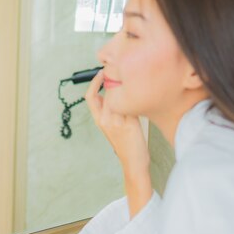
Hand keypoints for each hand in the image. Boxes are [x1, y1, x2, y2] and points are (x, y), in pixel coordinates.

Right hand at [85, 70, 151, 216]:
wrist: (133, 162)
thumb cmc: (126, 145)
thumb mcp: (113, 127)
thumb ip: (111, 112)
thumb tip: (115, 95)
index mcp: (99, 120)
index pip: (90, 97)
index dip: (94, 83)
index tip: (101, 73)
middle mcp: (105, 120)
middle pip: (103, 92)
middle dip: (109, 79)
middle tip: (118, 70)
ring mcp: (116, 121)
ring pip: (117, 97)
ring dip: (123, 86)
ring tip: (132, 80)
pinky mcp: (129, 124)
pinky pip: (129, 105)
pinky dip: (134, 97)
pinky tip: (142, 93)